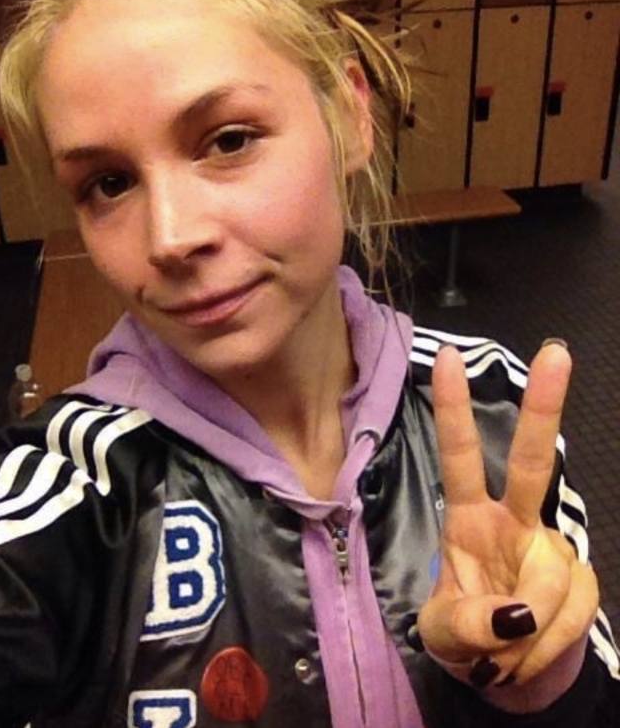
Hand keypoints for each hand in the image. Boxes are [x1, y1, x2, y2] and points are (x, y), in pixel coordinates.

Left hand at [419, 342, 598, 692]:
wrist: (506, 673)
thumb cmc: (464, 637)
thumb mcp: (443, 635)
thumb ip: (466, 623)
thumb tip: (517, 613)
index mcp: (468, 518)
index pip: (460, 456)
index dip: (453, 409)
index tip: (447, 358)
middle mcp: (513, 520)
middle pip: (531, 461)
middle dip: (543, 407)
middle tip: (555, 352)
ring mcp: (550, 548)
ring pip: (552, 570)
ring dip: (526, 627)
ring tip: (501, 652)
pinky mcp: (582, 581)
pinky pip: (573, 608)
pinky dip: (548, 642)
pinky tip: (529, 652)